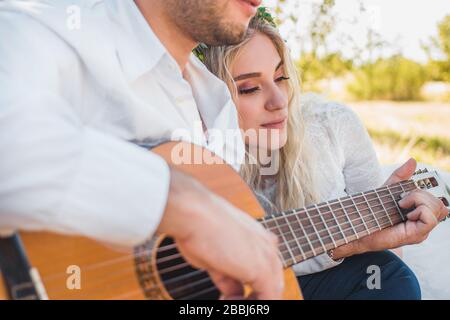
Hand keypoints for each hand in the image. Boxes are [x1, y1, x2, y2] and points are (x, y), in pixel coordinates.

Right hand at [157, 168, 283, 299]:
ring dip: (249, 301)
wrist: (194, 213)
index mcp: (257, 238)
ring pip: (272, 291)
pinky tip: (227, 300)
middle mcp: (267, 246)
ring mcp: (268, 257)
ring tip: (226, 300)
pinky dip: (248, 305)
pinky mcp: (263, 271)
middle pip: (270, 281)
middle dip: (252, 296)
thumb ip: (227, 275)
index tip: (227, 293)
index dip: (245, 286)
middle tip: (229, 299)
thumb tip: (231, 291)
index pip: (260, 269)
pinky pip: (267, 299)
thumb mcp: (214, 256)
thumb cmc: (197, 226)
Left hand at [334, 158, 447, 258]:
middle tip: (400, 201)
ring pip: (437, 209)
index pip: (438, 202)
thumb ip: (400, 176)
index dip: (423, 194)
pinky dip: (419, 210)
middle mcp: (423, 224)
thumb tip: (412, 160)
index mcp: (419, 214)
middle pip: (439, 204)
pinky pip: (430, 219)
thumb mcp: (388, 189)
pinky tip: (406, 213)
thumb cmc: (372, 211)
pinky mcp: (416, 235)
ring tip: (401, 205)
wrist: (358, 227)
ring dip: (419, 200)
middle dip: (420, 195)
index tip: (402, 196)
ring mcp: (421, 231)